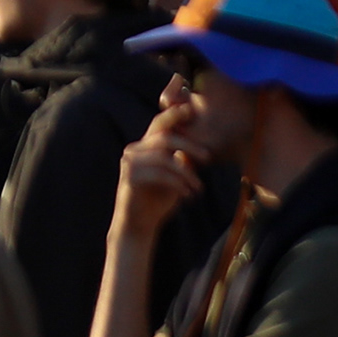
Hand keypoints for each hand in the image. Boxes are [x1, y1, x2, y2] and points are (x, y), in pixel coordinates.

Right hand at [113, 90, 209, 235]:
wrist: (139, 227)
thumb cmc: (157, 201)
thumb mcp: (175, 177)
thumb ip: (181, 161)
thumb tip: (201, 148)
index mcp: (144, 147)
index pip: (160, 124)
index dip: (175, 114)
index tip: (193, 109)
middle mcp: (134, 150)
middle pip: (164, 136)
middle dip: (189, 145)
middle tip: (208, 157)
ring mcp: (129, 163)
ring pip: (164, 157)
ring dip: (186, 172)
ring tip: (198, 187)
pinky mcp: (130, 177)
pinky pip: (159, 174)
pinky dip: (178, 183)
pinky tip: (188, 195)